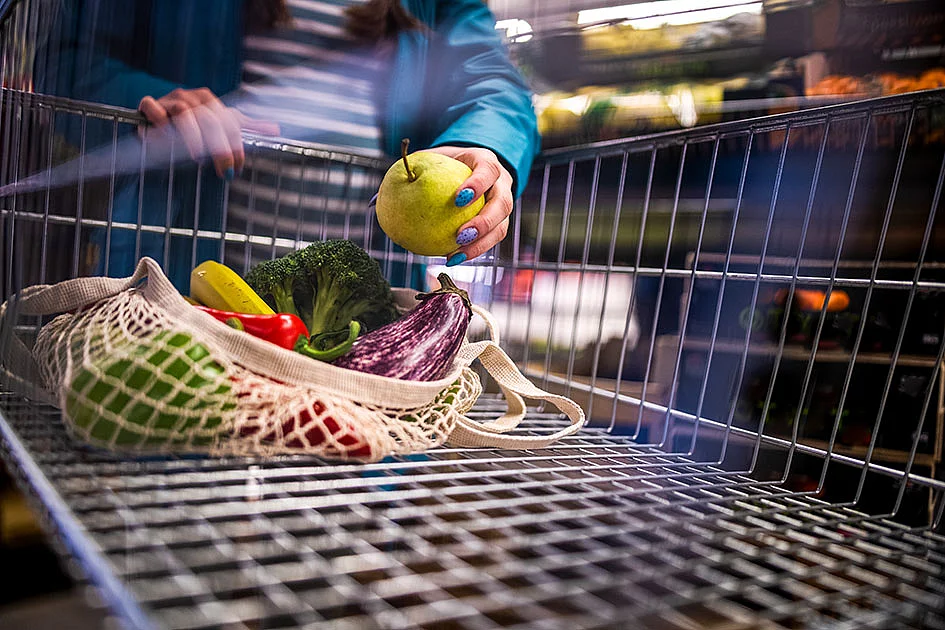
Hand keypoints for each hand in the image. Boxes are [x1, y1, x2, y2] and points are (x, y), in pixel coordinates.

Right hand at [138, 88, 279, 179]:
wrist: (160, 123)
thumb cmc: (195, 126)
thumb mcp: (222, 125)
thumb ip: (247, 127)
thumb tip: (275, 129)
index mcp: (209, 100)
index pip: (227, 121)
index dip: (235, 146)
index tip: (238, 167)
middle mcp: (190, 97)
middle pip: (209, 119)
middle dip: (219, 148)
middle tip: (225, 172)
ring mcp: (169, 100)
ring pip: (184, 112)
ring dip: (193, 137)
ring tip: (198, 158)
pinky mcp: (149, 106)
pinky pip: (152, 107)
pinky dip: (159, 119)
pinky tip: (165, 136)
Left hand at [424, 145, 512, 264]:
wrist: (464, 167)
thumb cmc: (444, 163)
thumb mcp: (430, 159)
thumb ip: (412, 170)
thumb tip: (380, 196)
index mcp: (486, 162)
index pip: (489, 170)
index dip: (478, 184)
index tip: (458, 199)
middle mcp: (501, 184)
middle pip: (503, 204)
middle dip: (484, 222)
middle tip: (461, 235)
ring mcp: (502, 205)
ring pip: (501, 227)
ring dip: (480, 244)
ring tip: (456, 256)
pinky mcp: (498, 224)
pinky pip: (489, 241)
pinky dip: (472, 251)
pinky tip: (452, 259)